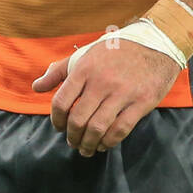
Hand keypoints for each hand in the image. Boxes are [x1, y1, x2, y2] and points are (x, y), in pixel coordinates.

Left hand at [31, 38, 179, 156]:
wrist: (156, 44)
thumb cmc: (116, 51)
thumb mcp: (85, 55)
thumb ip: (59, 71)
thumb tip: (36, 87)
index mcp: (85, 69)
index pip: (61, 101)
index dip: (56, 120)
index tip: (59, 127)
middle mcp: (101, 81)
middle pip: (78, 119)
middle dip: (72, 136)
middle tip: (73, 142)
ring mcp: (122, 93)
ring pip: (97, 128)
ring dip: (88, 144)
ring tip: (86, 149)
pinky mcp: (141, 102)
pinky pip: (120, 129)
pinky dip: (109, 142)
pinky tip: (104, 144)